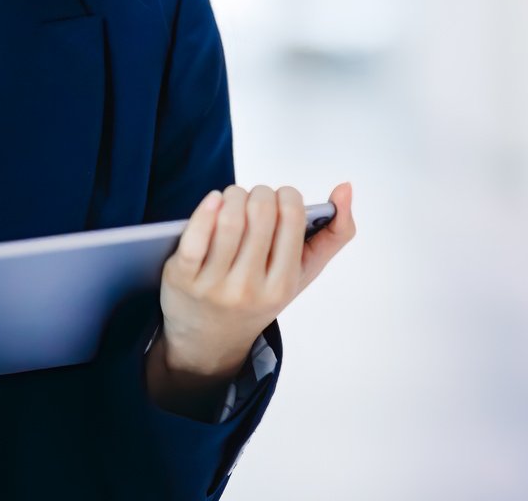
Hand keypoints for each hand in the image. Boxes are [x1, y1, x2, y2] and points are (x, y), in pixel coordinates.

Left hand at [149, 181, 355, 399]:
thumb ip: (334, 233)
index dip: (287, 196)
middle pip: (260, 212)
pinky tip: (213, 200)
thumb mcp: (301, 274)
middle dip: (259, 193)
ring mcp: (213, 285)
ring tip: (234, 197)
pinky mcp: (181, 278)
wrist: (210, 339)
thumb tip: (346, 188)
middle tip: (255, 197)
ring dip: (233, 194)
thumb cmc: (260, 295)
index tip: (281, 198)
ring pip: (229, 218)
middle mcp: (248, 288)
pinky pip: (195, 236)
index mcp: (282, 285)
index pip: (292, 217)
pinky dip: (205, 209)